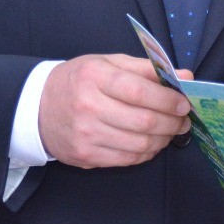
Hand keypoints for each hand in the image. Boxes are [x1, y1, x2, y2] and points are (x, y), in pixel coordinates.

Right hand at [38, 53, 190, 168]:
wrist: (39, 108)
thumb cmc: (79, 81)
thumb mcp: (107, 63)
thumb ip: (146, 68)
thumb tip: (185, 75)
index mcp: (94, 76)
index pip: (139, 91)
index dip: (168, 99)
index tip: (184, 103)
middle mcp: (88, 106)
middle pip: (143, 121)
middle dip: (172, 122)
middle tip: (184, 120)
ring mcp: (86, 135)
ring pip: (140, 144)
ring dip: (164, 139)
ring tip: (171, 131)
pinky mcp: (86, 157)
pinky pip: (128, 159)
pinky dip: (147, 152)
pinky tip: (152, 142)